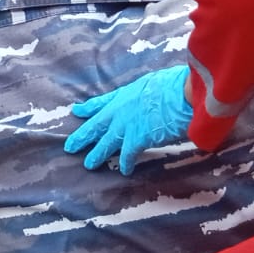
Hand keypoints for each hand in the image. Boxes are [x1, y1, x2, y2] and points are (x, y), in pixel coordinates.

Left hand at [64, 65, 193, 174]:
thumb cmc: (177, 84)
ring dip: (97, 155)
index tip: (77, 111)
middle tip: (70, 146)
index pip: (103, 102)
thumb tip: (155, 93)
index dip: (89, 108)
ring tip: (89, 164)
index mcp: (126, 94)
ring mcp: (126, 126)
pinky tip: (124, 171)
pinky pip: (127, 155)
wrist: (183, 94)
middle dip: (82, 136)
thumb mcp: (156, 81)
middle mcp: (121, 110)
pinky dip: (126, 163)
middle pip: (96, 126)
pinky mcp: (136, 140)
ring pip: (105, 144)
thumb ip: (149, 91)